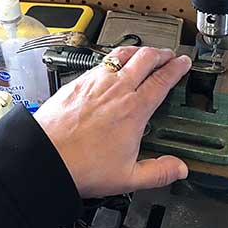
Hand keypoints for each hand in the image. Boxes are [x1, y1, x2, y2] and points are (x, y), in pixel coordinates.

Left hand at [34, 47, 191, 196]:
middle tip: (168, 55)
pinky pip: (102, 61)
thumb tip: (179, 169)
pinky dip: (115, 58)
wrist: (45, 155)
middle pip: (145, 58)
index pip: (162, 79)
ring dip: (138, 50)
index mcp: (134, 109)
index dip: (177, 68)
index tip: (183, 63)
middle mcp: (117, 89)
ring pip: (122, 54)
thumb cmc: (81, 165)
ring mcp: (96, 82)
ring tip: (144, 53)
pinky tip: (113, 65)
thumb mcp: (127, 177)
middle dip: (161, 53)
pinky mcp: (79, 81)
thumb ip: (158, 172)